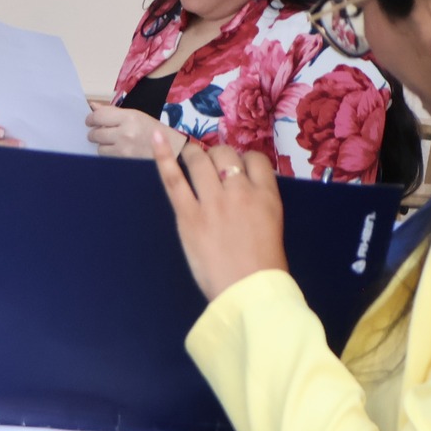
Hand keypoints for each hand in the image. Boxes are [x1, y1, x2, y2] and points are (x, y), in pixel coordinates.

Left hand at [86, 103, 186, 160]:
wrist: (175, 152)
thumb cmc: (155, 131)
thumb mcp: (137, 116)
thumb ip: (113, 112)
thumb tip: (92, 106)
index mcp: (130, 117)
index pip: (99, 116)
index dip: (91, 119)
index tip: (90, 121)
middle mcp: (125, 133)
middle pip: (96, 133)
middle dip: (95, 133)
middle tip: (100, 133)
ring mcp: (124, 150)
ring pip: (99, 148)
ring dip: (102, 145)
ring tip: (113, 143)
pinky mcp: (125, 163)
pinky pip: (107, 159)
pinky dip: (109, 155)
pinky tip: (118, 152)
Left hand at [152, 135, 287, 299]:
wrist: (248, 292)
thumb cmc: (264, 269)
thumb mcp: (273, 226)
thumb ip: (258, 204)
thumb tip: (241, 190)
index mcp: (266, 196)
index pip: (256, 159)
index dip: (245, 159)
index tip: (238, 167)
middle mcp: (240, 191)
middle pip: (226, 155)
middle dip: (219, 156)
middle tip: (213, 166)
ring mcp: (212, 202)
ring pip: (200, 161)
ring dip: (194, 154)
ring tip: (190, 156)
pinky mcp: (188, 215)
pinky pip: (174, 179)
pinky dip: (163, 156)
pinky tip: (157, 138)